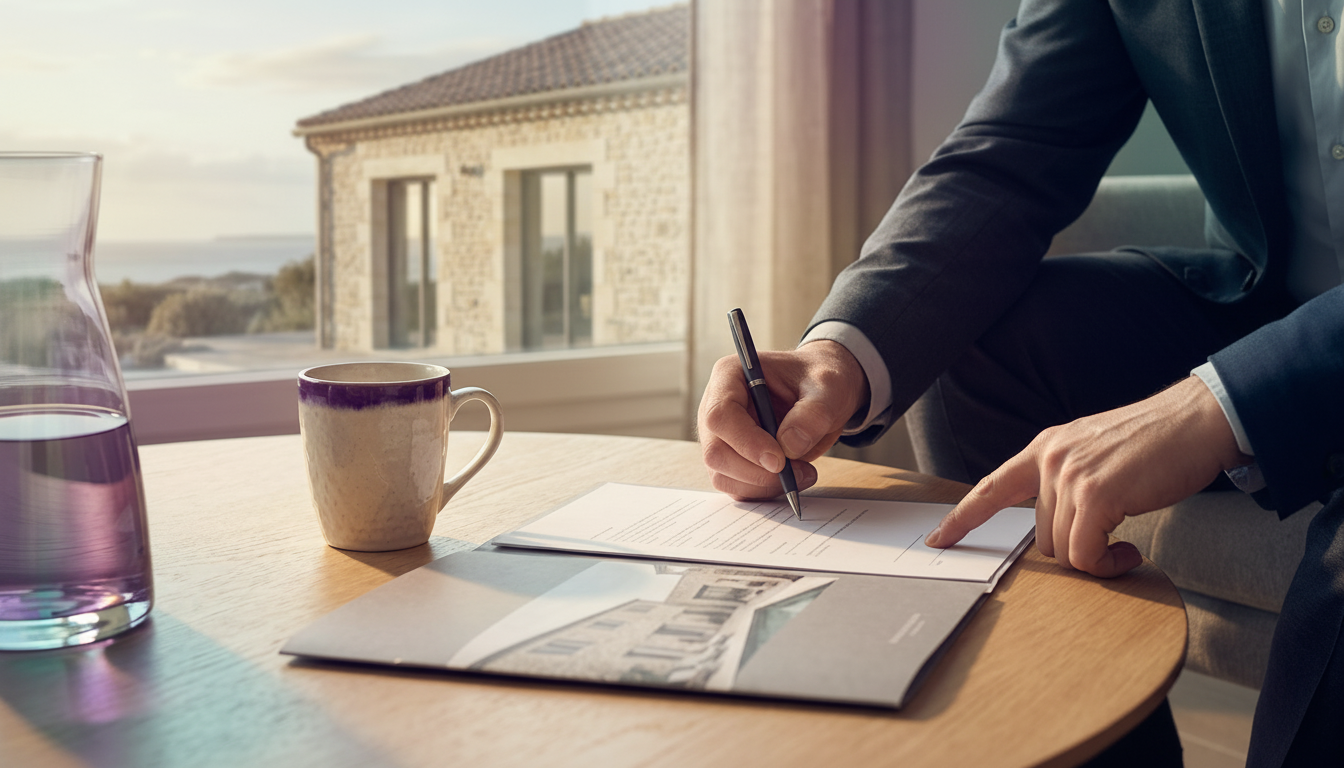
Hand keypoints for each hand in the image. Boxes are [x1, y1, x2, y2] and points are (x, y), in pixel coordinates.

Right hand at [697, 340, 869, 499]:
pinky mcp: (731, 459)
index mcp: (730, 376)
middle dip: (757, 471)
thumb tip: (789, 446)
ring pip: (723, 475)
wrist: (821, 393)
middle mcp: (715, 407)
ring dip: (763, 485)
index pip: (720, 416)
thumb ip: (813, 413)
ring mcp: (720, 436)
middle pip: (716, 452)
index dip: (746, 442)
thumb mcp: (828, 386)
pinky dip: (764, 491)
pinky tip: (793, 478)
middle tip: (800, 472)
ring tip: (804, 473)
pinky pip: (737, 486)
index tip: (780, 460)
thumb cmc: (819, 380)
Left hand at [924, 376, 1248, 577]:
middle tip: (1112, 544)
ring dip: (1094, 559)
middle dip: (1074, 547)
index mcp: (1044, 448)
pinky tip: (1130, 553)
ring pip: (1061, 549)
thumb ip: (1067, 481)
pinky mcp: (1096, 495)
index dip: (962, 518)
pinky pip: (1085, 556)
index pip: (990, 488)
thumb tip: (1056, 529)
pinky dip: (1106, 566)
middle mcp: (1049, 458)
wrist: (1197, 422)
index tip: (937, 540)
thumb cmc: (1154, 446)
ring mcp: (1069, 475)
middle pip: (1040, 535)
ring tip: (1125, 545)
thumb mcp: (1095, 454)